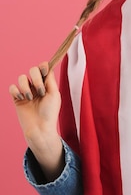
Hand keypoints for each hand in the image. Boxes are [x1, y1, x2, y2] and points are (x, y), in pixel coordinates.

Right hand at [9, 63, 63, 180]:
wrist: (40, 128)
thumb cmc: (50, 113)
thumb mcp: (54, 94)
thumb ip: (50, 80)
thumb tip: (48, 68)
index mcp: (47, 84)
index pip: (43, 68)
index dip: (43, 66)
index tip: (45, 71)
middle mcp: (36, 86)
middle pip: (32, 69)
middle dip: (36, 78)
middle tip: (41, 91)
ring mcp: (26, 91)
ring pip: (22, 77)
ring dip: (26, 86)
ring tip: (30, 98)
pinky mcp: (17, 98)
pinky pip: (12, 87)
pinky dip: (16, 91)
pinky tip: (21, 99)